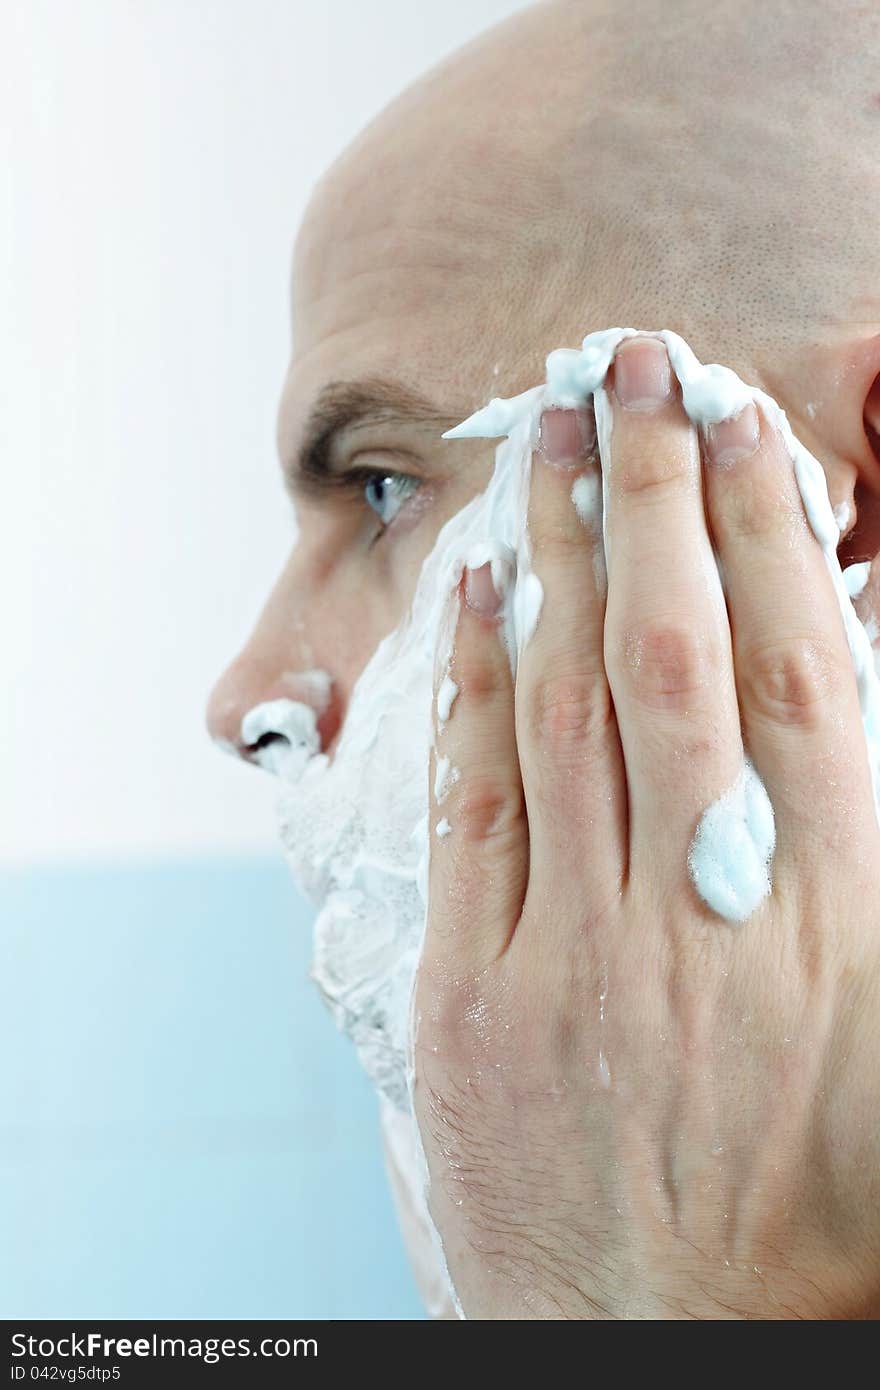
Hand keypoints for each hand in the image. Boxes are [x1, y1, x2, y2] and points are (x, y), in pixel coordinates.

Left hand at [414, 335, 879, 1319]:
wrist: (676, 1352)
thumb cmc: (816, 1212)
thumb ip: (878, 878)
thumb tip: (848, 709)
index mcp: (835, 919)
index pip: (805, 676)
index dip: (772, 532)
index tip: (742, 424)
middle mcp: (708, 915)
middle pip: (679, 656)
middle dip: (656, 494)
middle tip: (635, 362)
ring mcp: (582, 952)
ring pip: (567, 704)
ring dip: (558, 552)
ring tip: (554, 429)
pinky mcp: (476, 995)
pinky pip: (476, 806)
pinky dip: (475, 683)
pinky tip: (477, 585)